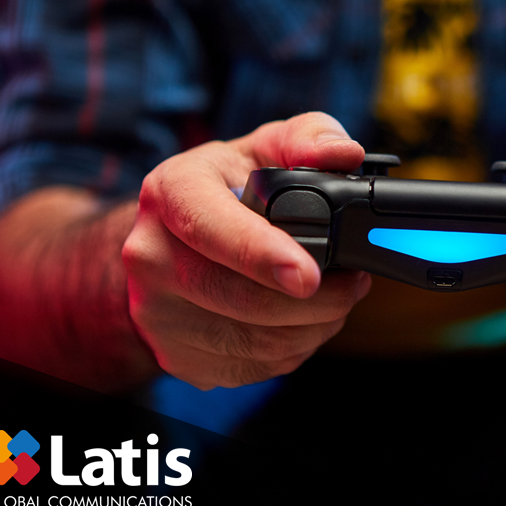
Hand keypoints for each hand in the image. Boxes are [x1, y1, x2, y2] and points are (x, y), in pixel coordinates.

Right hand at [122, 113, 370, 388]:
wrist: (172, 239)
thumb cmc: (230, 187)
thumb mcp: (266, 147)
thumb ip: (310, 138)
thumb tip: (343, 153)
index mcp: (171, 191)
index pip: (212, 229)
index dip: (262, 255)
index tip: (308, 276)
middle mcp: (150, 254)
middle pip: (242, 298)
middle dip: (318, 300)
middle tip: (355, 282)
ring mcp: (156, 313)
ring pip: (255, 342)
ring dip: (315, 327)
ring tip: (336, 299)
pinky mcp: (175, 356)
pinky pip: (251, 368)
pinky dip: (293, 350)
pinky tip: (302, 322)